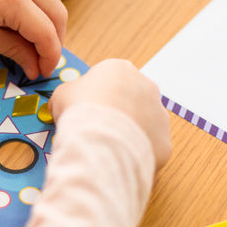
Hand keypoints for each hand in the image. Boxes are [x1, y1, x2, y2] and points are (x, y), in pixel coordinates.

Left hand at [0, 0, 66, 78]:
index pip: (46, 33)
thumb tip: (36, 68)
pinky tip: (27, 22)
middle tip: (44, 60)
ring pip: (52, 1)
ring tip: (35, 43)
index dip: (50, 57)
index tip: (44, 72)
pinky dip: (40, 8)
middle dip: (55, 42)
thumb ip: (15, 51)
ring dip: (50, 24)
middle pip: (58, 15)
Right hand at [50, 59, 171, 170]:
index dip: (95, 95)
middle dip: (117, 112)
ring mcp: (159, 114)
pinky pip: (150, 146)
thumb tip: (68, 102)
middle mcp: (146, 86)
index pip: (109, 79)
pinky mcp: (164, 141)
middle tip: (98, 127)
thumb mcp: (61, 94)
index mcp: (120, 69)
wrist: (100, 140)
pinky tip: (120, 158)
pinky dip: (137, 152)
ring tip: (108, 145)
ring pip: (144, 123)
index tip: (86, 109)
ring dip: (129, 132)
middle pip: (131, 99)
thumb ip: (70, 94)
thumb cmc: (80, 111)